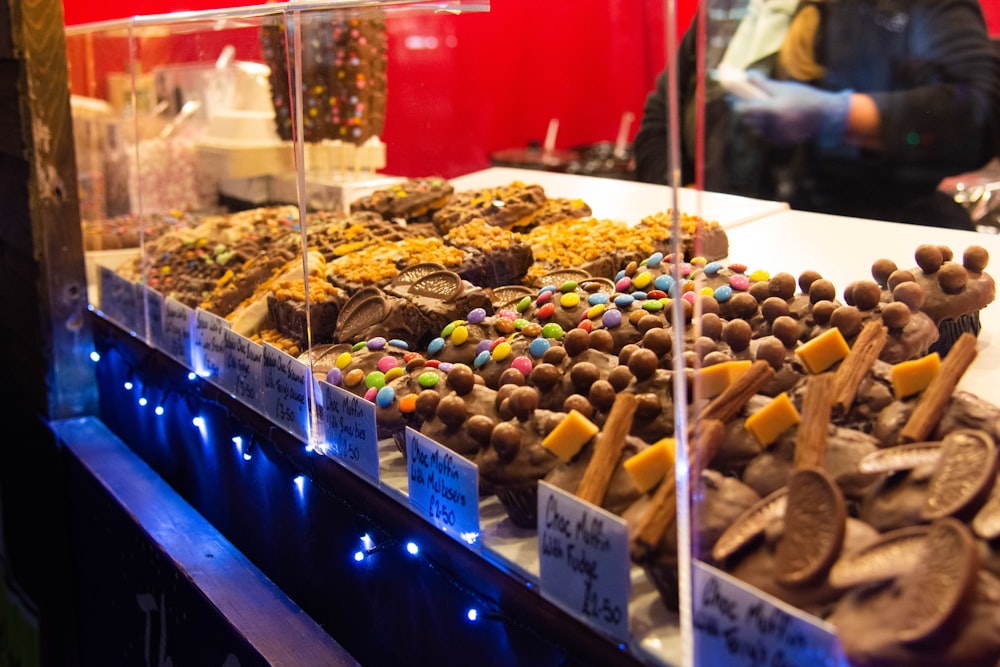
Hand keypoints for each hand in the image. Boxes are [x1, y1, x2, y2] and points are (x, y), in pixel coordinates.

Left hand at [733, 76, 851, 146]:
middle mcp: (771, 126)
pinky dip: (769, 126)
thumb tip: (746, 75)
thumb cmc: (803, 97)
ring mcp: (775, 136)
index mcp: (771, 110)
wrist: (825, 115)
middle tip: (750, 101)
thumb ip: (762, 84)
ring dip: (758, 119)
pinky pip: (767, 134)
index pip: (743, 110)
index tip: (735, 98)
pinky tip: (780, 119)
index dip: (738, 103)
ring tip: (770, 109)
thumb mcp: (783, 88)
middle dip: (748, 110)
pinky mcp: (780, 142)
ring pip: (756, 127)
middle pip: (748, 119)